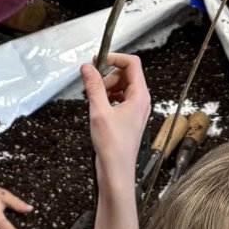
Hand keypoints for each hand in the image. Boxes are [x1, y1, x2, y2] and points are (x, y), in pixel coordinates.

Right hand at [82, 52, 149, 183]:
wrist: (116, 171)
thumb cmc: (113, 146)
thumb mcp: (99, 111)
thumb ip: (94, 86)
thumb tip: (87, 67)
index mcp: (140, 96)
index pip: (132, 64)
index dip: (115, 58)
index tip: (97, 60)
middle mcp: (141, 100)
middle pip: (126, 74)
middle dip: (108, 75)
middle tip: (93, 86)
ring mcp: (135, 109)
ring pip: (121, 86)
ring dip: (107, 87)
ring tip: (94, 99)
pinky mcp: (128, 118)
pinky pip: (119, 98)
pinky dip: (108, 98)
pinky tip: (98, 107)